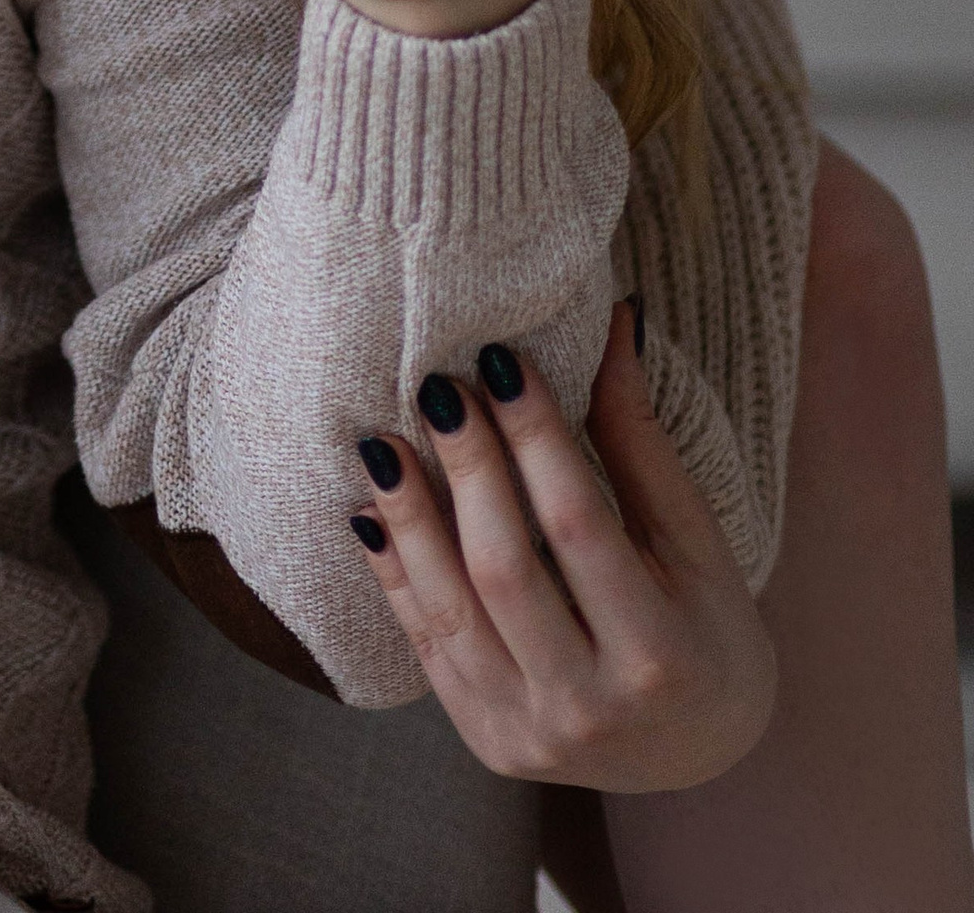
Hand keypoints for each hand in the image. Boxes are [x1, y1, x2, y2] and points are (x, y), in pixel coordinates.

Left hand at [349, 305, 775, 790]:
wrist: (699, 758)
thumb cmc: (708, 632)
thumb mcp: (696, 545)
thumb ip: (641, 443)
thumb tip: (613, 321)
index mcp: (660, 656)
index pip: (579, 525)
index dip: (536, 437)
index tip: (499, 359)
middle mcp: (591, 708)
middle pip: (504, 568)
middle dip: (465, 467)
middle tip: (436, 386)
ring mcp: (531, 734)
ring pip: (450, 612)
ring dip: (408, 518)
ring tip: (381, 440)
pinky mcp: (487, 741)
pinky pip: (427, 648)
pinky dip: (394, 576)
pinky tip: (371, 510)